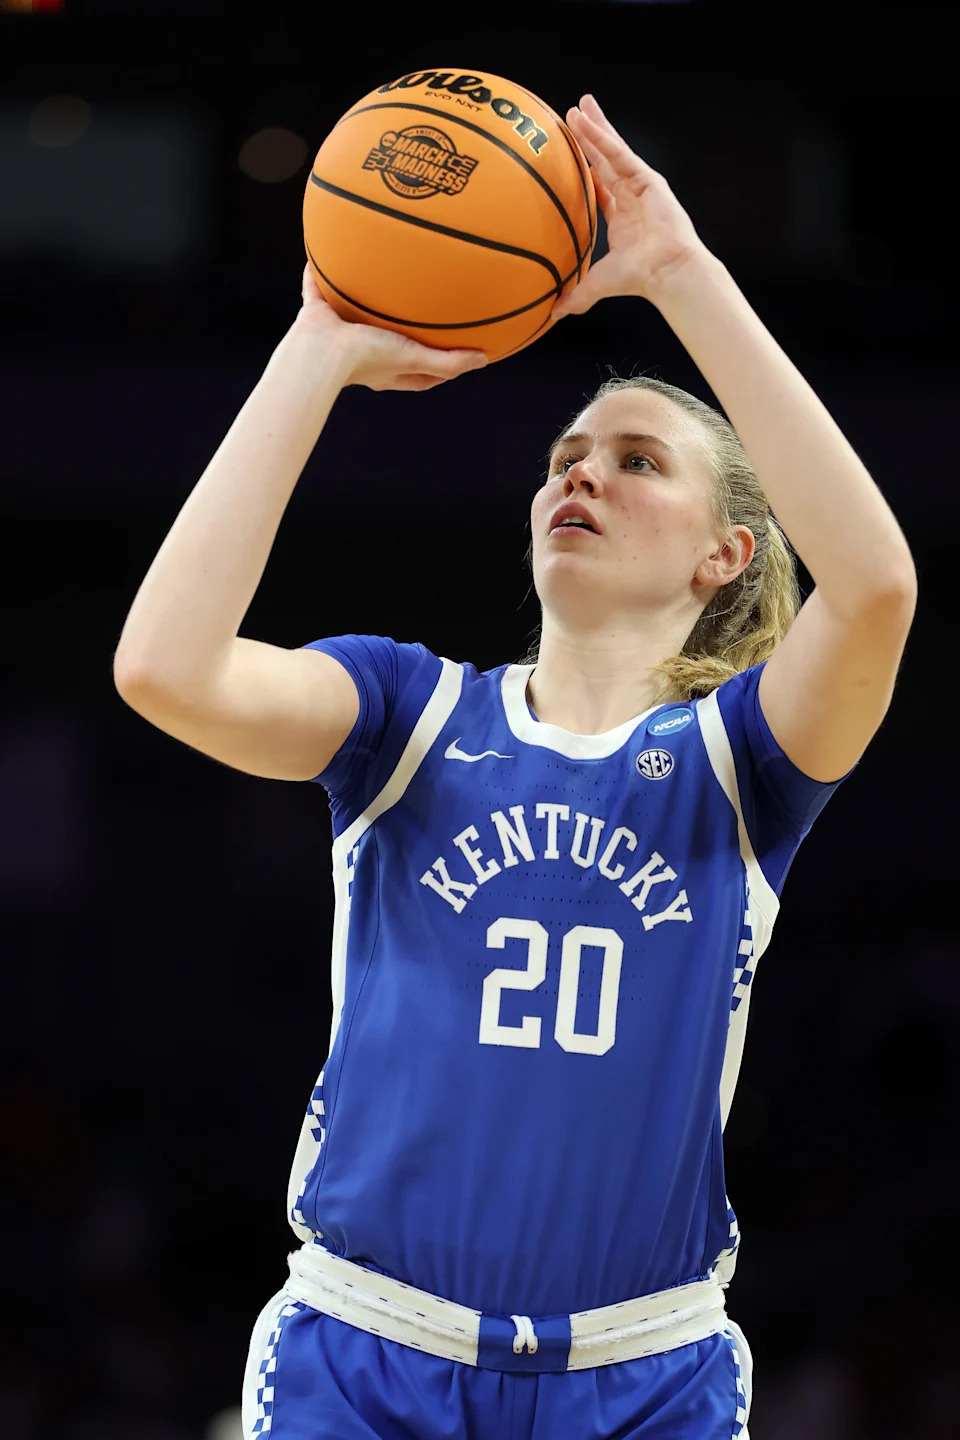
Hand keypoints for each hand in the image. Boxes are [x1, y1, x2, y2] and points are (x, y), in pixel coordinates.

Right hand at [294, 262, 487, 390]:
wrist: (320, 351)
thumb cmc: (367, 357)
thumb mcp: (415, 358)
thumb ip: (448, 362)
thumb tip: (483, 360)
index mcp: (385, 370)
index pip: (419, 374)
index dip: (438, 367)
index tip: (456, 356)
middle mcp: (363, 354)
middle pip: (390, 343)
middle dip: (404, 332)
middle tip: (421, 316)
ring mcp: (339, 335)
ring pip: (355, 314)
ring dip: (365, 300)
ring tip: (379, 278)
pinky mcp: (317, 315)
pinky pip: (319, 289)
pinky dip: (320, 275)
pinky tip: (327, 252)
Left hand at [552, 95, 711, 316]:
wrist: (665, 271)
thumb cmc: (639, 278)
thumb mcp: (598, 284)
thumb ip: (576, 295)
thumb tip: (552, 315)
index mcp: (621, 215)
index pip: (598, 185)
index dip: (584, 168)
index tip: (568, 155)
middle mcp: (630, 195)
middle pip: (604, 158)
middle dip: (590, 136)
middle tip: (573, 114)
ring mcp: (639, 184)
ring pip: (612, 149)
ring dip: (594, 127)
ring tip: (578, 105)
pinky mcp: (647, 178)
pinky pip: (620, 153)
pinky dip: (603, 136)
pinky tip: (587, 121)